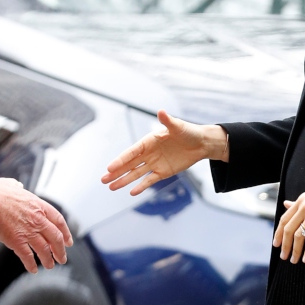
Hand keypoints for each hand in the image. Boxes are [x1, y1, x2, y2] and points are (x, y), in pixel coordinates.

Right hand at [0, 178, 72, 272]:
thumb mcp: (12, 185)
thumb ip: (18, 187)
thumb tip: (18, 186)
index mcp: (39, 206)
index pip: (59, 221)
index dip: (66, 233)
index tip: (68, 241)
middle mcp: (37, 220)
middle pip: (56, 238)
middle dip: (60, 251)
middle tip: (62, 258)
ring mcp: (28, 232)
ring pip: (44, 250)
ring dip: (48, 260)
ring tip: (50, 265)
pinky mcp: (16, 241)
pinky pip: (27, 257)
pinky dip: (31, 265)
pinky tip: (33, 269)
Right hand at [101, 110, 227, 195]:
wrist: (201, 143)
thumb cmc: (188, 132)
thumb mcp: (178, 126)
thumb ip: (168, 121)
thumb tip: (161, 111)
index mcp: (148, 141)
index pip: (131, 152)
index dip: (120, 160)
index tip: (110, 168)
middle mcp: (148, 153)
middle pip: (129, 164)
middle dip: (116, 172)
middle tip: (103, 180)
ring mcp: (154, 163)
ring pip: (135, 174)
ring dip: (124, 180)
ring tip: (111, 187)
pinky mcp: (163, 172)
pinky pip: (149, 180)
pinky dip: (141, 186)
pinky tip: (131, 192)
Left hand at [274, 169, 304, 263]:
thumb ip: (299, 202)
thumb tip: (286, 204)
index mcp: (301, 201)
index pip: (284, 219)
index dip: (278, 233)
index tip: (276, 243)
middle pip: (288, 230)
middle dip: (284, 245)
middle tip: (283, 255)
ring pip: (299, 236)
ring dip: (295, 250)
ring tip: (294, 259)